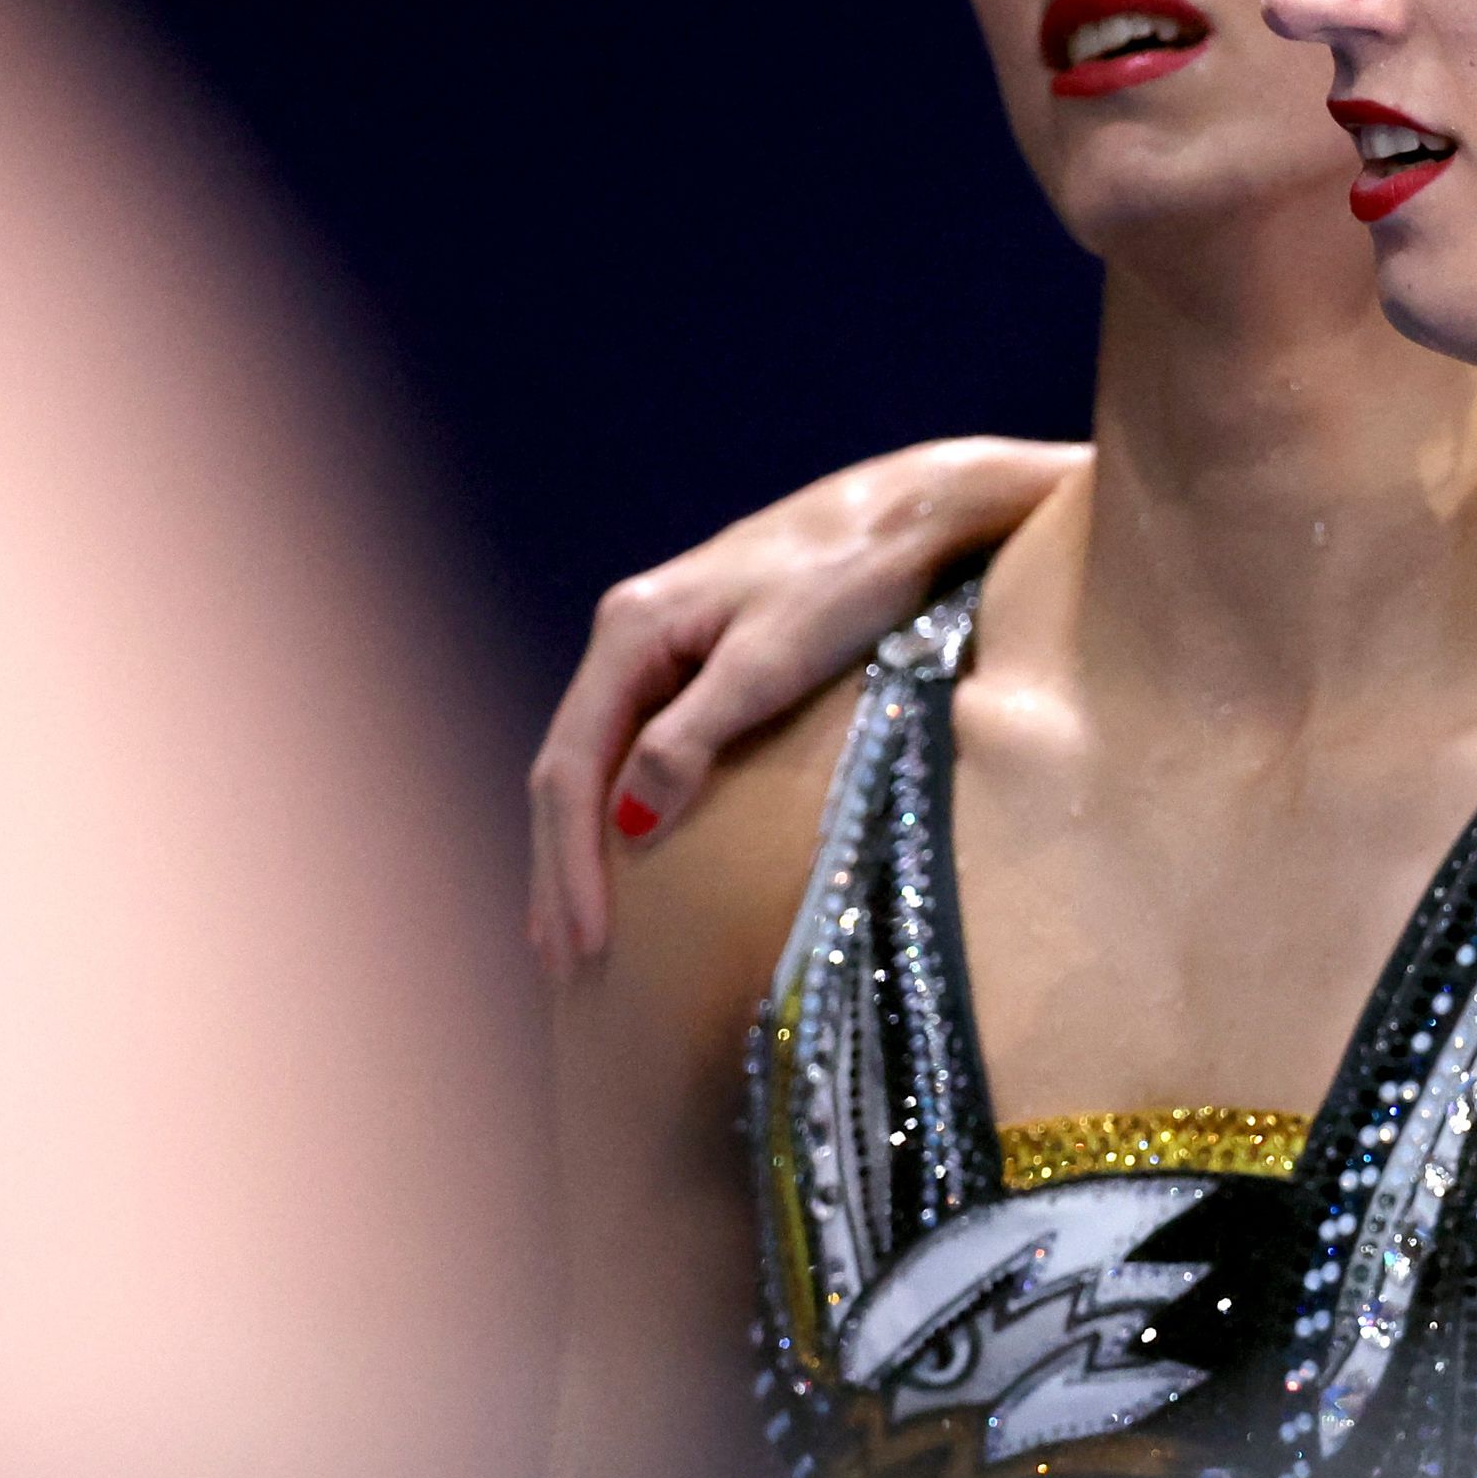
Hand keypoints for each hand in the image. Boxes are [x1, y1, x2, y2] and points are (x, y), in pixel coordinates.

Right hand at [521, 437, 1080, 975]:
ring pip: (596, 759)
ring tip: (577, 932)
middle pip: (568, 768)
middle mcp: (628, 634)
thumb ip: (696, 738)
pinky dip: (621, 809)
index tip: (583, 944)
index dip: (568, 861)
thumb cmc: (856, 578)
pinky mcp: (700, 655)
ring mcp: (661, 643)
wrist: (917, 513)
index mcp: (629, 631)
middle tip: (561, 964)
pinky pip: (635, 746)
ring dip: (582, 846)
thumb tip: (628, 822)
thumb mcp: (776, 659)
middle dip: (559, 867)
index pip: (570, 766)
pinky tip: (628, 855)